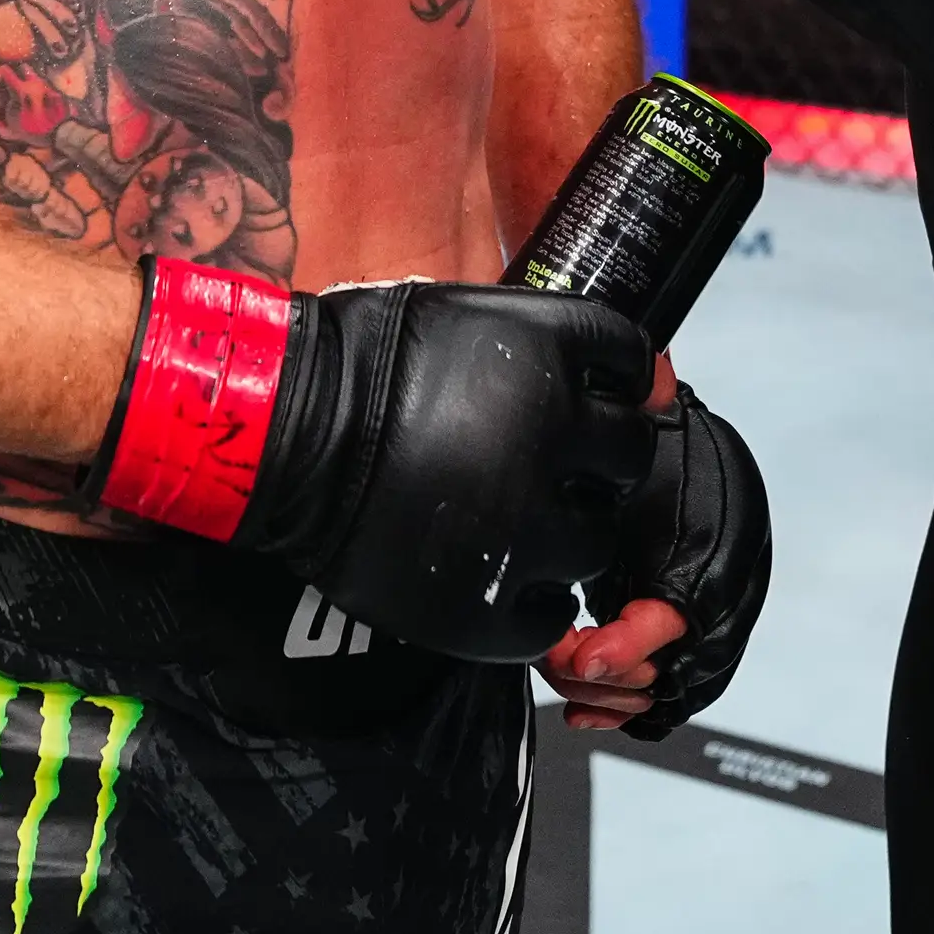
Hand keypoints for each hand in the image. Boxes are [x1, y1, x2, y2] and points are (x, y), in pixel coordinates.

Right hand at [91, 261, 655, 663]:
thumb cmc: (367, 366)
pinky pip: (549, 618)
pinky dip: (532, 602)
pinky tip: (497, 577)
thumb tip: (652, 378)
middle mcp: (548, 439)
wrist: (281, 438)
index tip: (581, 400)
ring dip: (567, 535)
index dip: (610, 385)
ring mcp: (519, 529)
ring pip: (596, 545)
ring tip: (512, 526)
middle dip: (593, 463)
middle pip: (626, 458)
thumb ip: (556, 344)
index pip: (632, 366)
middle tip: (540, 468)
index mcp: (545, 355)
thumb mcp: (468, 316)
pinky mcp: (484, 605)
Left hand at [549, 383, 770, 738]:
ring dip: (611, 696)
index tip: (578, 651)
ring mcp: (704, 627)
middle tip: (560, 657)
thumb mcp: (654, 446)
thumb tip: (657, 370)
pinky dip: (622, 706)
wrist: (689, 458)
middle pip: (668, 676)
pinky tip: (582, 704)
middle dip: (609, 676)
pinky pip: (662, 697)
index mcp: (713, 555)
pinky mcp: (681, 643)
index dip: (627, 645)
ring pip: (664, 694)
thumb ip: (649, 425)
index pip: (677, 621)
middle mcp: (718, 601)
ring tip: (566, 678)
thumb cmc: (669, 451)